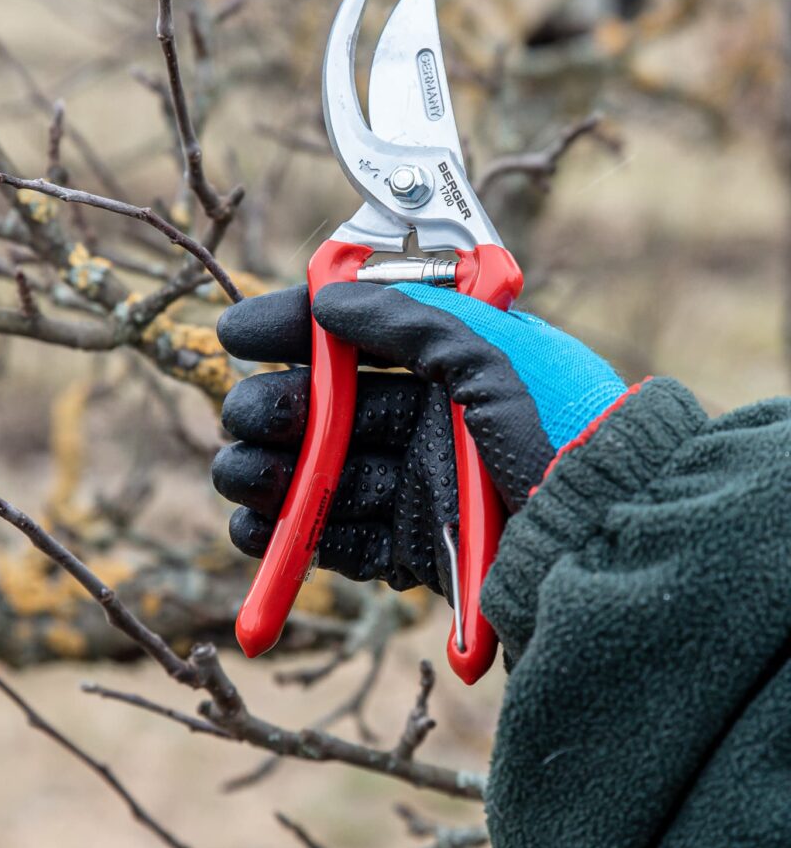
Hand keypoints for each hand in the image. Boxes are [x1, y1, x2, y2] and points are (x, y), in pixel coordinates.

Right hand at [213, 281, 625, 598]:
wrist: (611, 536)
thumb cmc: (565, 428)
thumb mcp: (495, 351)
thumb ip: (412, 318)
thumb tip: (329, 301)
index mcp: (457, 362)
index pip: (360, 333)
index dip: (295, 327)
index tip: (238, 334)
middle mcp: (436, 420)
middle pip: (333, 408)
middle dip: (277, 408)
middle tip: (242, 417)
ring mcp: (427, 484)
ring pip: (328, 473)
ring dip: (274, 473)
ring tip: (236, 475)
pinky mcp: (423, 547)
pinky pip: (344, 537)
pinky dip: (296, 534)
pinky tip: (257, 527)